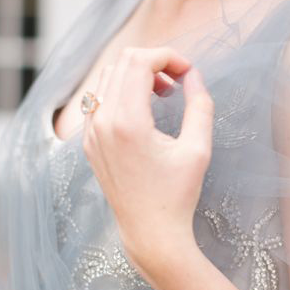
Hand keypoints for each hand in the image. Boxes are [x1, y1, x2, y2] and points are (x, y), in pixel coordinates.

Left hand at [82, 46, 213, 280]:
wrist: (150, 233)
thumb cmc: (177, 195)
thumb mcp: (198, 149)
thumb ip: (200, 105)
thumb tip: (195, 75)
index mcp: (128, 123)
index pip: (140, 62)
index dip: (169, 57)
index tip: (189, 72)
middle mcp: (103, 123)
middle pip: (122, 62)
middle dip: (154, 61)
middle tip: (178, 80)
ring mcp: (91, 133)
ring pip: (108, 77)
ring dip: (136, 74)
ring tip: (163, 94)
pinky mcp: (89, 142)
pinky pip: (100, 99)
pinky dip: (121, 91)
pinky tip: (144, 109)